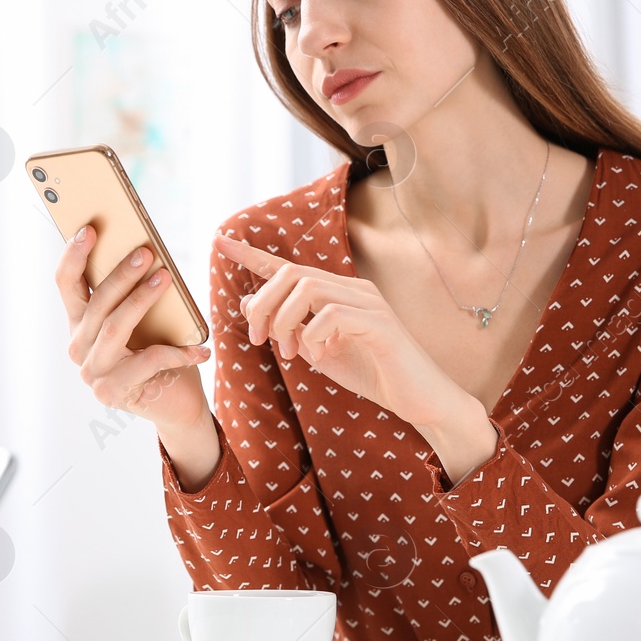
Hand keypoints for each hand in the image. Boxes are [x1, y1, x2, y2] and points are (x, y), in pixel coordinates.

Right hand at [56, 222, 210, 429]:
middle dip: (121, 274)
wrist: (177, 404)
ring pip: (114, 327)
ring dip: (141, 299)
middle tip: (146, 253)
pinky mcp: (112, 392)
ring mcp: (92, 372)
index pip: (66, 284)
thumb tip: (144, 250)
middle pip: (96, 303)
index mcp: (80, 323)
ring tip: (166, 278)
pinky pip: (146, 361)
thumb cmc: (162, 353)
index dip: (74, 256)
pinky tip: (200, 349)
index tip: (90, 229)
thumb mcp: (147, 318)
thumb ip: (135, 293)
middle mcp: (78, 346)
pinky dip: (177, 352)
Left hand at [215, 232, 471, 429]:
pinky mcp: (381, 324)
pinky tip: (320, 356)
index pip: (288, 267)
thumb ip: (287, 328)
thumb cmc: (372, 373)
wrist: (420, 399)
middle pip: (291, 273)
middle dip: (264, 304)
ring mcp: (369, 303)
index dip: (252, 255)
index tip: (219, 242)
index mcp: (337, 293)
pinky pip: (332, 315)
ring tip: (292, 353)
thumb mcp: (317, 351)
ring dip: (286, 321)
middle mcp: (353, 288)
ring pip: (308, 289)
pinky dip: (315, 336)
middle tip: (259, 339)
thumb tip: (248, 303)